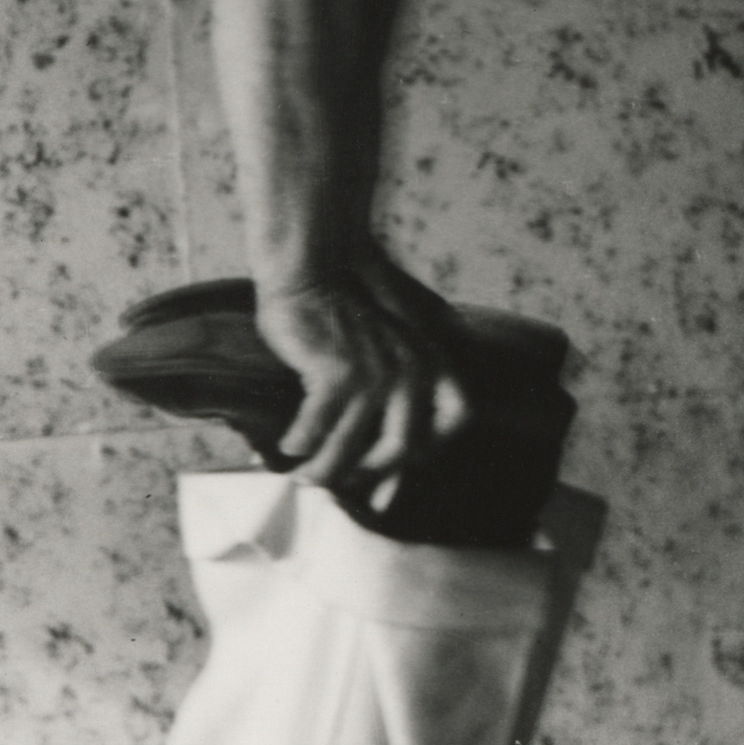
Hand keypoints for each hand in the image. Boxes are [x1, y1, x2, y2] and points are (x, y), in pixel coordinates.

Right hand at [256, 254, 559, 503]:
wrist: (314, 261)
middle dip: (370, 474)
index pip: (456, 419)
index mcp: (434, 359)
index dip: (431, 448)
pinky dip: (301, 442)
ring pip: (351, 447)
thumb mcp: (394, 334)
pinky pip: (317, 427)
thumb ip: (404, 373)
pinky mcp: (337, 373)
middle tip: (343, 483)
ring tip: (304, 478)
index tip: (402, 463)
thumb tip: (396, 423)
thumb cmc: (346, 298)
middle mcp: (413, 371)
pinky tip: (287, 445)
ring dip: (325, 470)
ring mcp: (376, 375)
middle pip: (401, 448)